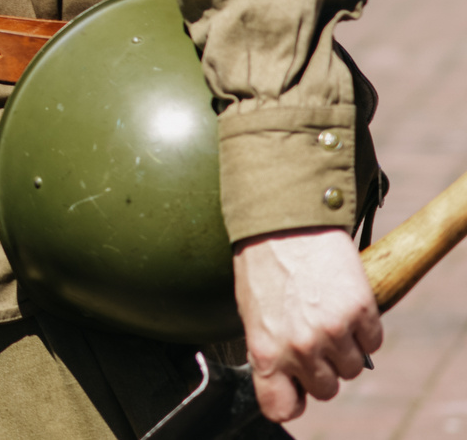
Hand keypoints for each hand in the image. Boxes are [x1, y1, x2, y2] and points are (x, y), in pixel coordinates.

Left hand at [236, 227, 382, 420]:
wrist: (285, 220)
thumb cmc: (262, 263)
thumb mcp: (252, 312)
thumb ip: (269, 348)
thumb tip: (285, 376)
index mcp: (265, 350)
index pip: (281, 407)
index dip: (291, 400)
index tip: (295, 389)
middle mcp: (300, 347)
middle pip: (325, 390)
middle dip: (321, 369)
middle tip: (312, 338)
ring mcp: (333, 331)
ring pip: (351, 369)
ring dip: (344, 349)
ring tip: (326, 316)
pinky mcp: (361, 312)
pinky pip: (373, 343)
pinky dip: (364, 330)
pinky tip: (344, 305)